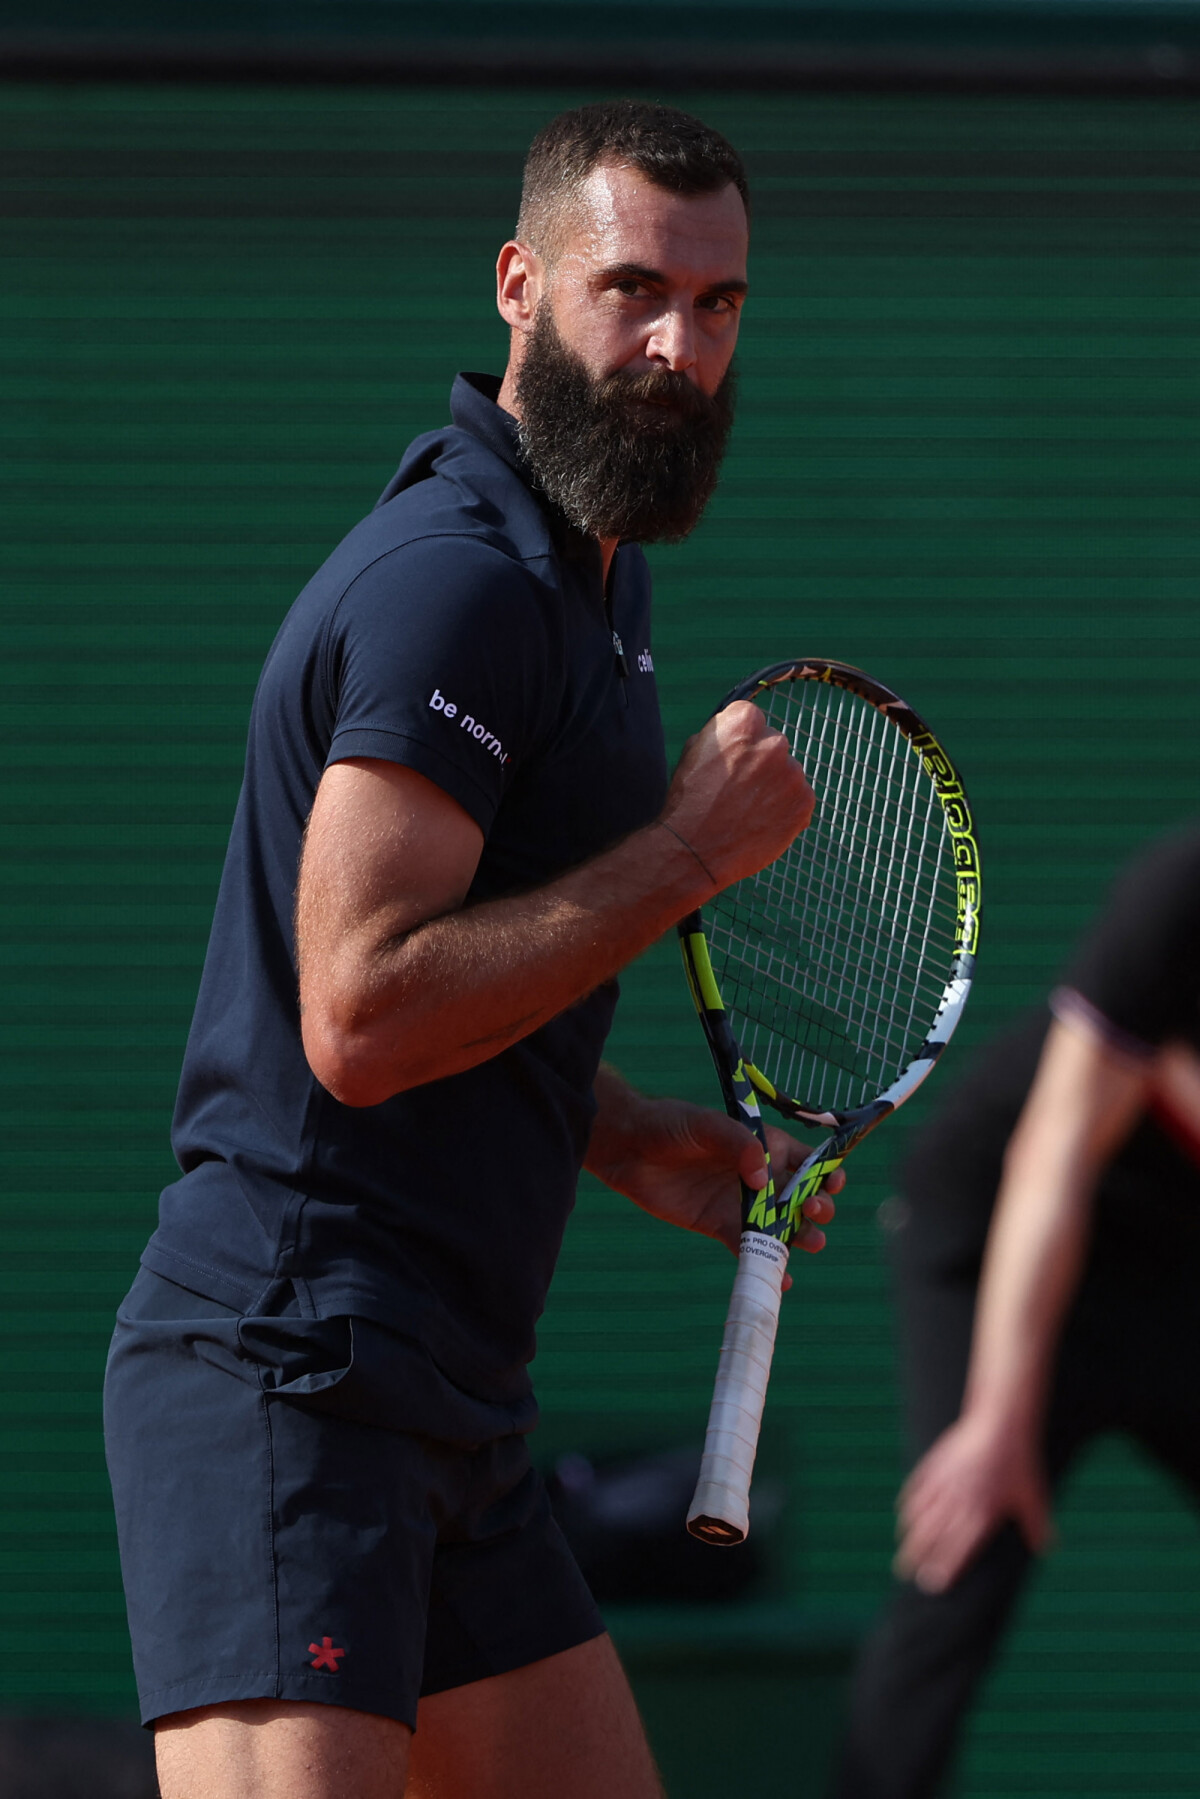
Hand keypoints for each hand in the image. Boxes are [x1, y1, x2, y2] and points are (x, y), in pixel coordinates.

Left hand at [586, 1086, 841, 1281]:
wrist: (629, 1149)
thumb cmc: (669, 1125)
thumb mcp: (705, 1125)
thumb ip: (738, 1144)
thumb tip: (764, 1178)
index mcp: (763, 1146)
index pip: (806, 1160)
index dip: (826, 1172)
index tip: (833, 1184)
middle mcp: (759, 1177)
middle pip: (802, 1197)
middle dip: (817, 1206)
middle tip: (813, 1211)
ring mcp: (741, 1204)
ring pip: (782, 1226)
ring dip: (800, 1236)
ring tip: (808, 1243)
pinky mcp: (720, 1226)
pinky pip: (749, 1248)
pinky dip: (765, 1263)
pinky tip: (780, 1279)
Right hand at [660, 701, 814, 890]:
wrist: (695, 851)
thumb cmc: (689, 802)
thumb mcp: (693, 752)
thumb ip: (722, 735)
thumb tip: (738, 733)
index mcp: (744, 722)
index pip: (752, 719)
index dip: (740, 742)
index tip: (731, 761)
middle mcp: (774, 743)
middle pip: (773, 746)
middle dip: (761, 763)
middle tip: (739, 790)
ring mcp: (792, 774)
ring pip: (788, 774)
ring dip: (774, 787)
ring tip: (748, 811)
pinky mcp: (804, 802)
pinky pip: (799, 799)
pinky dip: (785, 810)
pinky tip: (761, 823)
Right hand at [893, 1410, 1052, 1593]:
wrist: (1000, 1421)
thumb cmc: (1019, 1461)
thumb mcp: (1033, 1495)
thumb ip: (1037, 1525)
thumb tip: (1046, 1550)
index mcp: (981, 1514)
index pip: (958, 1548)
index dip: (944, 1567)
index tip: (932, 1583)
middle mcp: (958, 1502)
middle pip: (932, 1535)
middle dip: (918, 1556)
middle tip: (906, 1572)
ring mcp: (944, 1482)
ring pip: (920, 1514)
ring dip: (910, 1534)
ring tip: (903, 1549)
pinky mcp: (936, 1464)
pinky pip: (917, 1488)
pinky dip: (908, 1503)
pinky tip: (903, 1513)